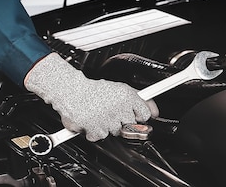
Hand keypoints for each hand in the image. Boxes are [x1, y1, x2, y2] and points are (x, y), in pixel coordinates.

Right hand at [24, 53, 158, 140]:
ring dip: (107, 125)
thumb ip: (142, 100)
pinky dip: (94, 131)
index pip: (145, 115)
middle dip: (122, 120)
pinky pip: (100, 137)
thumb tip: (155, 113)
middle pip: (130, 125)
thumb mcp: (121, 90)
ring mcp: (107, 120)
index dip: (138, 115)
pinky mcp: (95, 130)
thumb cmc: (95, 90)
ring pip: (115, 132)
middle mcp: (119, 108)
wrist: (70, 91)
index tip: (131, 113)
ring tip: (98, 113)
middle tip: (110, 111)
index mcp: (127, 96)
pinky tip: (91, 120)